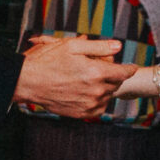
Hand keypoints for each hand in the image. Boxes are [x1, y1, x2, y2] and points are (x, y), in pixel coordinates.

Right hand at [14, 35, 128, 119]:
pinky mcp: (81, 114)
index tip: (130, 67)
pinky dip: (97, 100)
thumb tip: (118, 46)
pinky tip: (86, 92)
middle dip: (112, 76)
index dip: (129, 68)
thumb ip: (98, 47)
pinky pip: (99, 108)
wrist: (29, 82)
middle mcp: (96, 91)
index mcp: (96, 72)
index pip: (124, 72)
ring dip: (104, 88)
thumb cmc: (48, 61)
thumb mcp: (72, 46)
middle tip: (100, 68)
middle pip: (116, 84)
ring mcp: (89, 104)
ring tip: (89, 80)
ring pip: (108, 96)